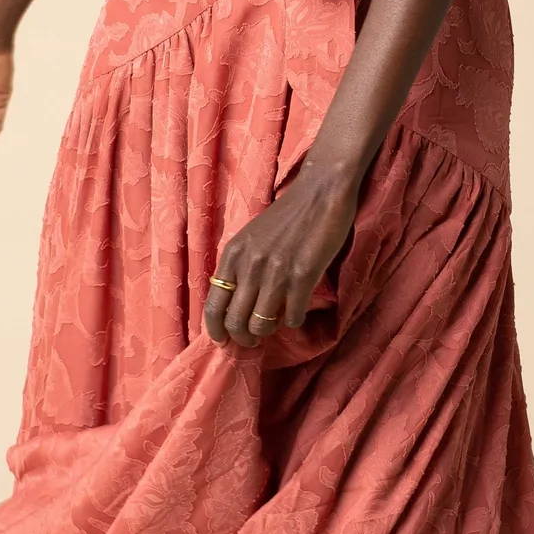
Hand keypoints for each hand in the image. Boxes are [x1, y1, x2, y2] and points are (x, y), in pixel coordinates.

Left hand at [204, 162, 361, 344]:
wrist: (320, 192)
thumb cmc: (287, 215)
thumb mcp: (251, 237)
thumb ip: (240, 266)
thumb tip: (234, 303)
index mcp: (233, 254)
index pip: (213, 305)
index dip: (216, 330)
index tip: (223, 342)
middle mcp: (249, 265)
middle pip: (235, 321)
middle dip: (243, 338)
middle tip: (253, 341)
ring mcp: (276, 271)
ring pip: (261, 325)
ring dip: (268, 332)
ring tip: (275, 325)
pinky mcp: (303, 275)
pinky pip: (291, 316)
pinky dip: (293, 320)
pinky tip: (297, 312)